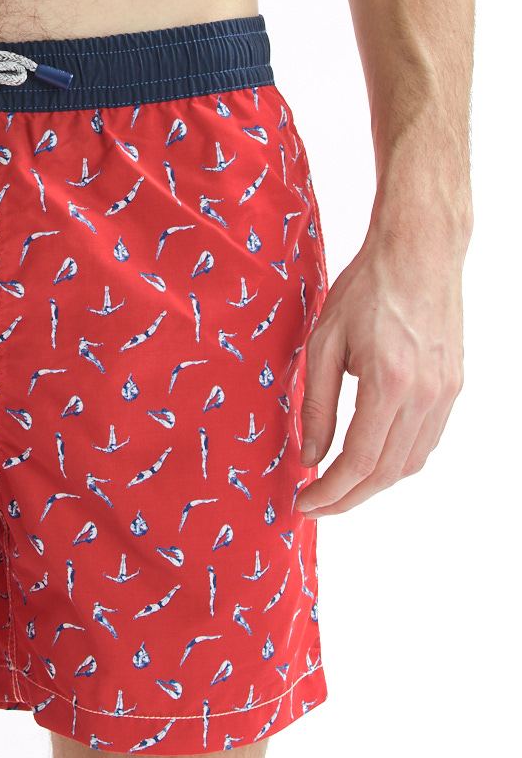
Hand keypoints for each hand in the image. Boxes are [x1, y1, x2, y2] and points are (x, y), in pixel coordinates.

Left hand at [296, 218, 465, 516]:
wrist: (420, 252)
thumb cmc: (366, 289)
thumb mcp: (323, 343)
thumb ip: (316, 405)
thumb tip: (309, 456)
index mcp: (390, 383)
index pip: (359, 461)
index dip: (330, 491)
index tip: (303, 503)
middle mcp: (426, 395)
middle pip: (387, 472)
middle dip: (348, 497)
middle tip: (315, 505)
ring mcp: (446, 393)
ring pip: (410, 462)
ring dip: (373, 484)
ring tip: (336, 488)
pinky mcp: (453, 387)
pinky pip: (425, 441)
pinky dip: (396, 461)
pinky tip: (369, 461)